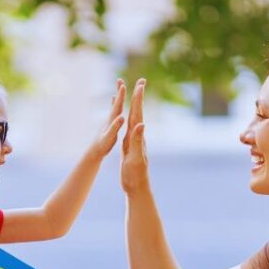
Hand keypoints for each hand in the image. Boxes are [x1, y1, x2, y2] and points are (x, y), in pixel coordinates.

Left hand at [88, 79, 125, 158]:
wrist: (94, 151)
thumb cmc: (103, 146)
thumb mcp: (110, 137)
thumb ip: (115, 127)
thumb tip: (121, 117)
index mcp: (111, 121)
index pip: (117, 106)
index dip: (120, 97)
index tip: (123, 85)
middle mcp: (110, 118)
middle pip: (116, 102)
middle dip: (119, 91)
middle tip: (120, 80)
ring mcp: (109, 120)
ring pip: (115, 105)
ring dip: (118, 95)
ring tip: (120, 86)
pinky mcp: (110, 122)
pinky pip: (114, 110)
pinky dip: (115, 103)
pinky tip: (114, 100)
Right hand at [120, 79, 148, 193]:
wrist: (136, 187)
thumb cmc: (135, 174)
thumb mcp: (135, 157)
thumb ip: (137, 141)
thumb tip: (141, 124)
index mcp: (136, 137)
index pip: (138, 114)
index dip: (139, 99)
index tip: (140, 84)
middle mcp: (137, 136)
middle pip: (138, 112)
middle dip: (139, 97)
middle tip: (141, 81)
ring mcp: (133, 141)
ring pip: (134, 118)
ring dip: (135, 105)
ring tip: (136, 94)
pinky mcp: (129, 146)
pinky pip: (129, 128)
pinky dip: (128, 119)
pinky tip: (127, 118)